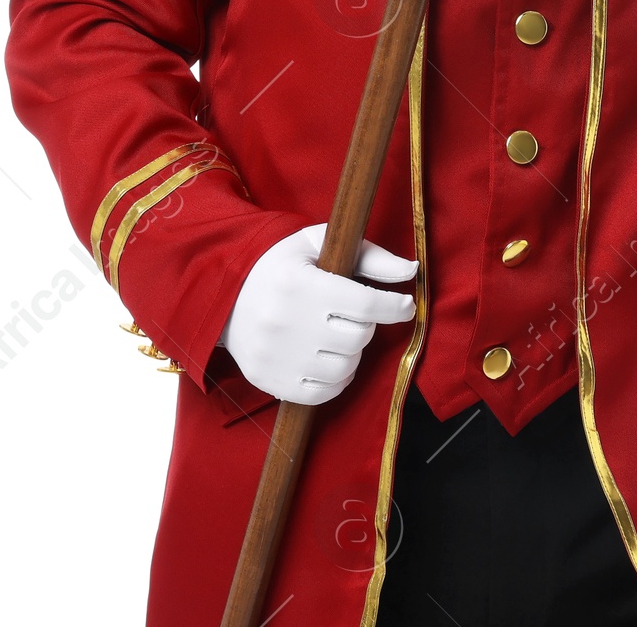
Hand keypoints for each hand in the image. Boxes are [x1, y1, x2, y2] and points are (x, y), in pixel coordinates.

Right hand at [220, 223, 416, 403]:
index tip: (405, 306)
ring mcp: (276, 357)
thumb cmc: (281, 265)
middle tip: (355, 315)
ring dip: (353, 353)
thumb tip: (411, 271)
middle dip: (366, 326)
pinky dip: (337, 379)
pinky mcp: (270, 381)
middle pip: (358, 338)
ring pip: (345, 367)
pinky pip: (323, 393)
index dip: (394, 307)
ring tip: (340, 335)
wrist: (225, 296)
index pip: (364, 304)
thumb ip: (370, 256)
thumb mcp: (319, 244)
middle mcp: (286, 322)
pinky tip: (329, 359)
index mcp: (300, 283)